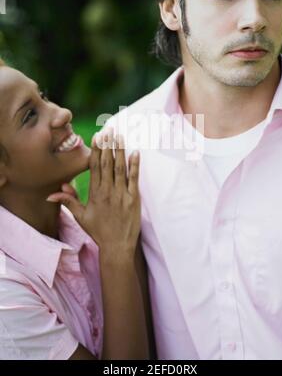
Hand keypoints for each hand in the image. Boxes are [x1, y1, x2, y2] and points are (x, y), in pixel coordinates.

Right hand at [46, 130, 140, 259]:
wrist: (117, 246)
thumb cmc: (99, 231)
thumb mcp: (81, 217)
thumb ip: (68, 201)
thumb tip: (51, 194)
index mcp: (95, 193)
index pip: (95, 167)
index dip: (96, 151)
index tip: (97, 137)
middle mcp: (108, 191)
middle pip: (107, 164)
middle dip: (108, 146)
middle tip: (108, 130)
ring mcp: (122, 194)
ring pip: (120, 168)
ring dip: (120, 151)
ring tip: (120, 136)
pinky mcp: (134, 199)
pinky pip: (134, 179)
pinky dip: (135, 165)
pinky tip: (135, 152)